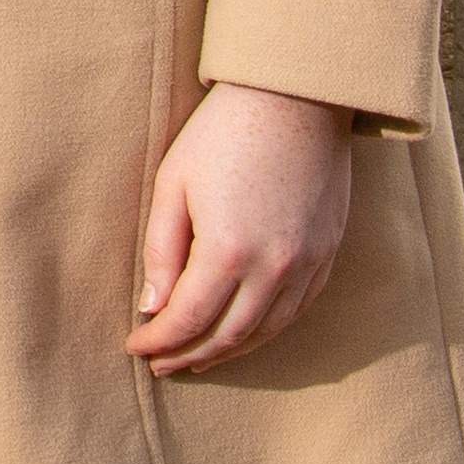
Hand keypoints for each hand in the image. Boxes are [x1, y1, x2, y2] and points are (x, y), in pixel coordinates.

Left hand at [131, 82, 354, 373]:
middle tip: (163, 365)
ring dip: (230, 351)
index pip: (188, 319)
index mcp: (229, 250)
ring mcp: (309, 263)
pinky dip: (267, 330)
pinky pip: (298, 310)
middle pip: (229, 335)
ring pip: (267, 331)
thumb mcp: (173, 184)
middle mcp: (276, 267)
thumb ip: (162, 251)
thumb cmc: (222, 133)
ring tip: (198, 358)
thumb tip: (153, 308)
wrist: (295, 98)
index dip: (159, 341)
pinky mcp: (328, 253)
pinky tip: (245, 332)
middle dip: (191, 355)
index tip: (135, 346)